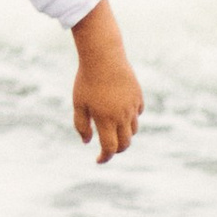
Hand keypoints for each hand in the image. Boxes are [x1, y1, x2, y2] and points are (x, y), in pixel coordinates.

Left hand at [70, 1, 142, 161]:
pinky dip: (130, 119)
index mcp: (106, 120)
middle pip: (125, 143)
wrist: (104, 56)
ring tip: (113, 132)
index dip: (105, 157)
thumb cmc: (87, 80)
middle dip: (117, 150)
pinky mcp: (138, 97)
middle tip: (107, 149)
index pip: (110, 148)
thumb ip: (82, 125)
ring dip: (124, 135)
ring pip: (133, 130)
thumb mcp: (78, 103)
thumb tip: (87, 142)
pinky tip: (121, 114)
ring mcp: (132, 107)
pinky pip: (137, 114)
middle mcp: (122, 116)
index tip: (98, 160)